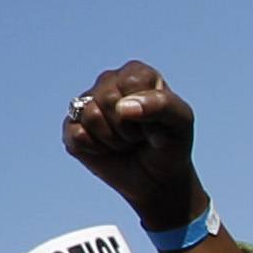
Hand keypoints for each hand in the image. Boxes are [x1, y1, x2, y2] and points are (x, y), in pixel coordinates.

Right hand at [62, 64, 208, 227]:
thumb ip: (161, 105)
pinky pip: (76, 134)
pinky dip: (96, 149)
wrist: (157, 179)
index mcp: (135, 74)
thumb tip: (122, 108)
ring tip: (124, 142)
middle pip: (107, 98)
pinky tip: (106, 149)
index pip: (131, 83)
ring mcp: (86, 105)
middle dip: (127, 127)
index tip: (155, 123)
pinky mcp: (71, 128)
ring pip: (90, 115)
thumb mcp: (181, 122)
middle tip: (138, 136)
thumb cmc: (170, 145)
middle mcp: (108, 83)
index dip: (145, 110)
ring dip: (113, 139)